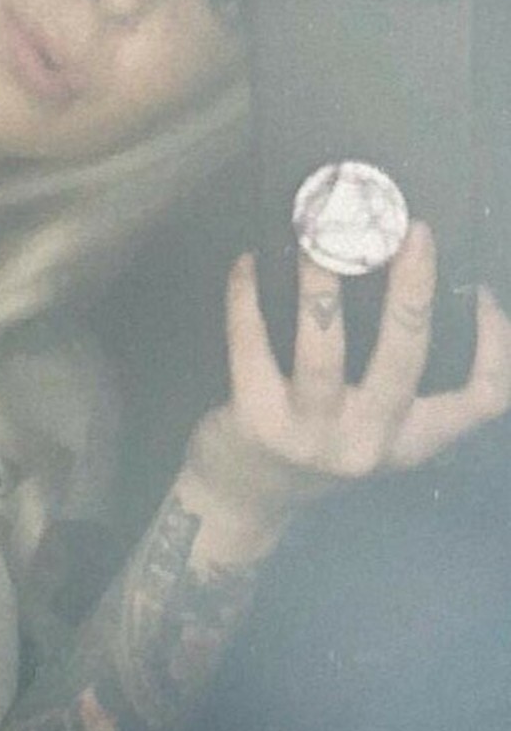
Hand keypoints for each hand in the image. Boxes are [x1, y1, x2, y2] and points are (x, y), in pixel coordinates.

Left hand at [186, 223, 510, 524]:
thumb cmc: (315, 443)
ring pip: (325, 348)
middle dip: (410, 289)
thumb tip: (410, 279)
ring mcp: (313, 435)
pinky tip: (248, 262)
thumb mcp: (373, 427)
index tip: (482, 289)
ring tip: (315, 237)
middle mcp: (371, 441)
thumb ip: (397, 378)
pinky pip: (252, 345)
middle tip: (408, 232)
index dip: (495, 342)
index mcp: (412, 439)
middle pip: (405, 357)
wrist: (244, 497)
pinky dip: (247, 298)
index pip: (483, 398)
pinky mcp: (257, 421)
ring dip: (320, 284)